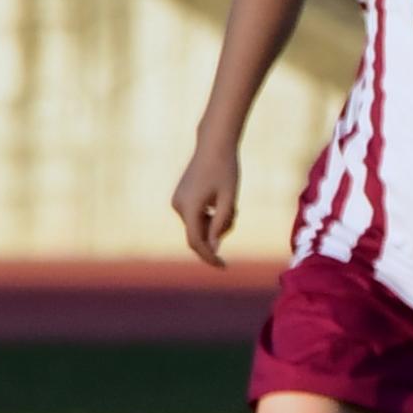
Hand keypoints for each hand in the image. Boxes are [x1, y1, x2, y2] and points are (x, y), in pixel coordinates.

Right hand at [169, 135, 236, 266]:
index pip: (196, 241)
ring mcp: (178, 202)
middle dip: (218, 232)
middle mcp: (179, 206)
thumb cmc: (225, 171)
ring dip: (215, 223)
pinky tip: (219, 199)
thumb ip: (221, 224)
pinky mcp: (181, 198)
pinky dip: (209, 215)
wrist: (214, 146)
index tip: (223, 266)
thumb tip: (213, 248)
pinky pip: (196, 216)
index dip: (209, 256)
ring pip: (198, 226)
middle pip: (199, 234)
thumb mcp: (229, 199)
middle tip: (234, 213)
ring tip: (230, 204)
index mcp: (190, 207)